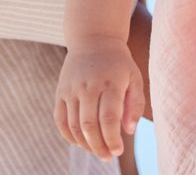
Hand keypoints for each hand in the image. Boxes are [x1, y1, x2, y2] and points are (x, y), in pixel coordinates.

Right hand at [55, 40, 143, 159]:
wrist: (93, 39)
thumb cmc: (118, 63)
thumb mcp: (135, 78)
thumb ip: (135, 104)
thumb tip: (128, 131)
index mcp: (110, 83)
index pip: (109, 118)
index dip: (112, 139)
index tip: (117, 152)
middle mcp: (88, 85)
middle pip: (89, 125)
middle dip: (99, 147)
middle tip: (107, 157)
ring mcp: (71, 88)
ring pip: (74, 125)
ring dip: (85, 144)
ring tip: (96, 150)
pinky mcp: (60, 91)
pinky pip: (60, 120)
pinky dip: (68, 135)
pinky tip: (80, 142)